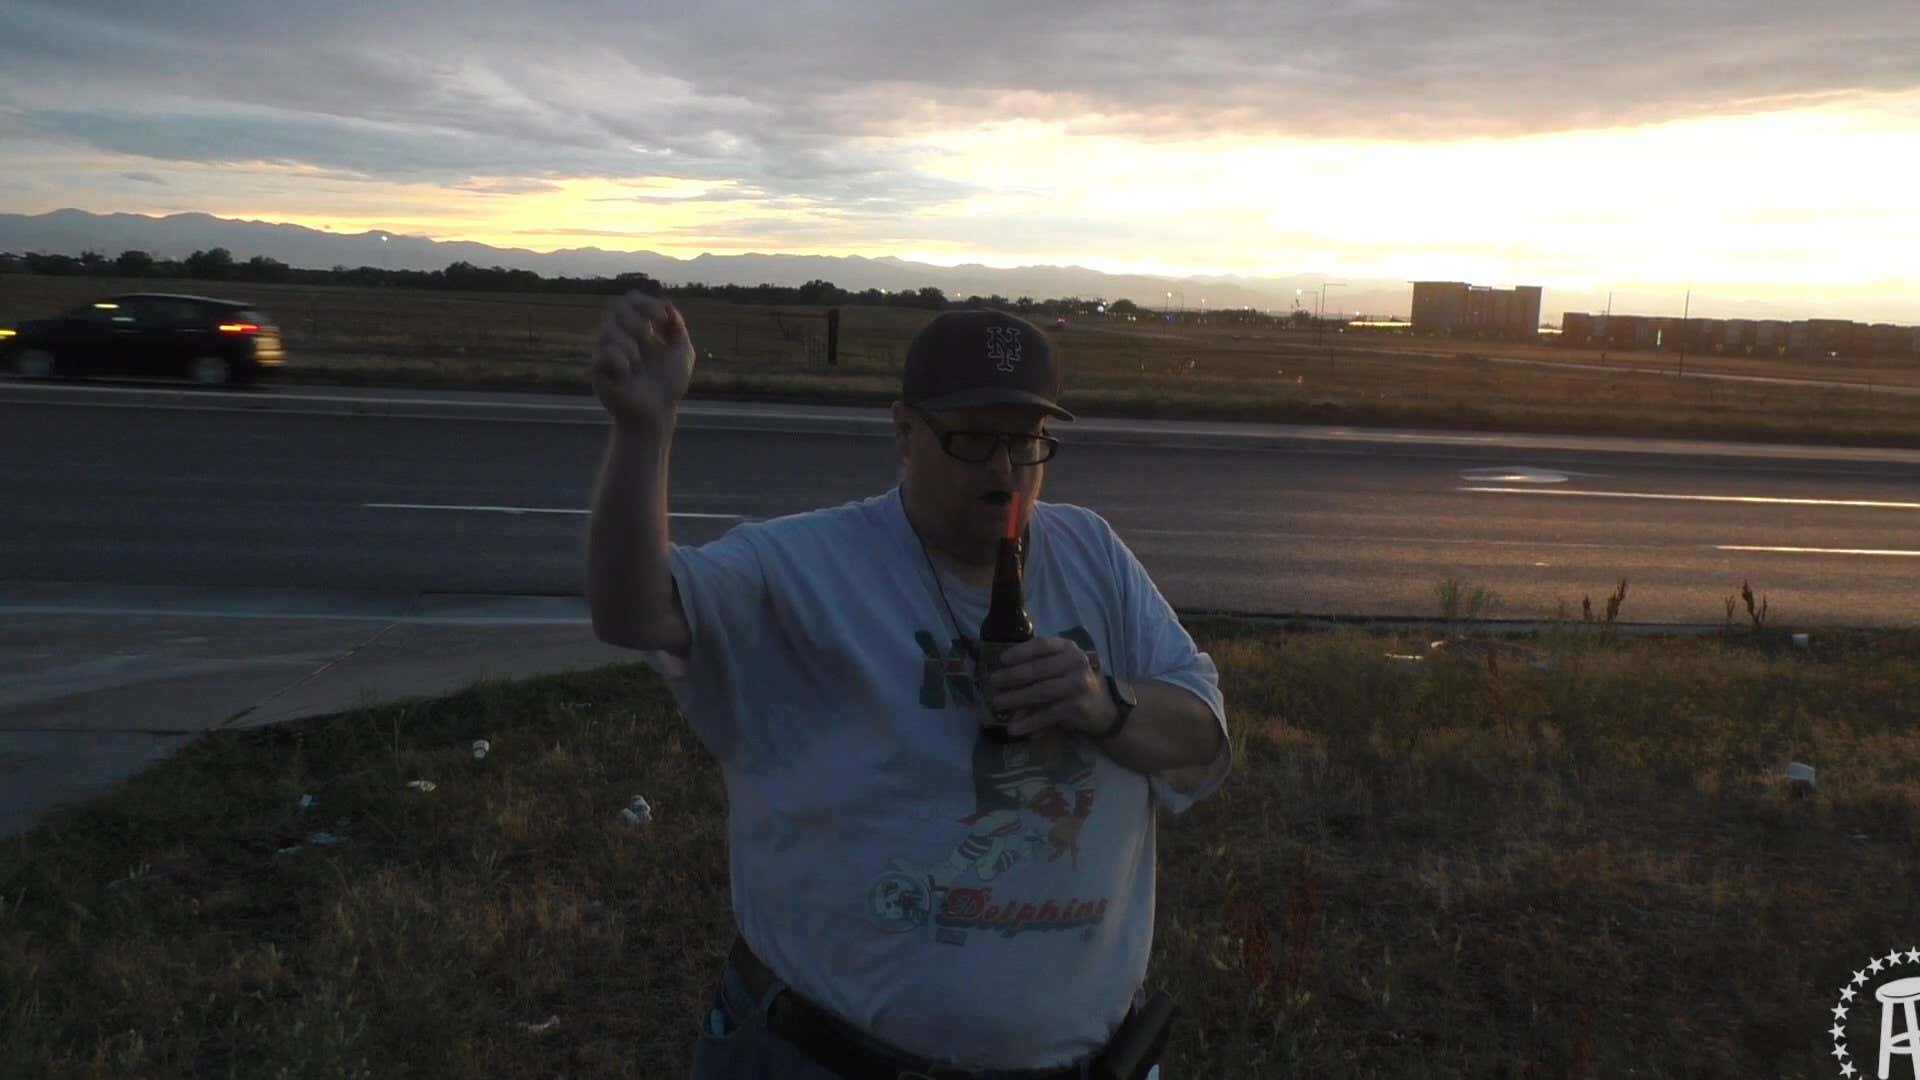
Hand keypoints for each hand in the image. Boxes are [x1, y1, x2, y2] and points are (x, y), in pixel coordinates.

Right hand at [591, 291, 695, 432]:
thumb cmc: (669, 386)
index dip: (646, 303)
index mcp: (640, 329)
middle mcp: (621, 337)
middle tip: (648, 337)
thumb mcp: (682, 353)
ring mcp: (607, 352)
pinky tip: (628, 375)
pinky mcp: (598, 370)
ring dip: (630, 344)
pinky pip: (604, 353)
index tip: (662, 318)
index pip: (632, 301)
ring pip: (609, 329)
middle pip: (617, 308)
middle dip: (637, 319)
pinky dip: (621, 361)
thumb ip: (677, 328)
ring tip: (638, 365)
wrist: (658, 414)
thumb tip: (666, 304)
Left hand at [986, 637, 1114, 738]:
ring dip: (1016, 698)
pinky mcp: (1077, 707)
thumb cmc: (1074, 682)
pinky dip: (1029, 722)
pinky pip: (1047, 714)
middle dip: (1012, 676)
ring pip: (1040, 692)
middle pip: (1038, 669)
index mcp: (1069, 649)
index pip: (1043, 645)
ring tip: (998, 703)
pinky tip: (1014, 727)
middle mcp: (1076, 663)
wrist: (1103, 707)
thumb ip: (1039, 667)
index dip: (1021, 651)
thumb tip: (1003, 677)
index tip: (1002, 659)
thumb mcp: (1061, 666)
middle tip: (993, 682)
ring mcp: (1077, 685)